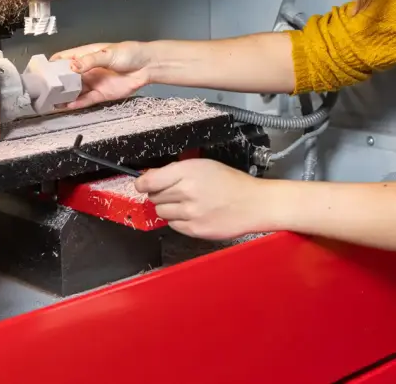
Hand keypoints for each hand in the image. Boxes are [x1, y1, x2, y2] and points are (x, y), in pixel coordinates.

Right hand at [49, 41, 153, 108]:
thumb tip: (72, 66)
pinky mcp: (101, 94)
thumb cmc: (129, 54)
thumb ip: (89, 61)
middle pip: (66, 77)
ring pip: (74, 91)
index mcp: (86, 55)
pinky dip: (77, 103)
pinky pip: (86, 100)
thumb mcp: (108, 54)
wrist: (147, 66)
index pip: (64, 58)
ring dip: (64, 96)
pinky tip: (67, 106)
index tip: (41, 71)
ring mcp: (93, 82)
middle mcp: (87, 70)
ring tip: (51, 102)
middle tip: (43, 91)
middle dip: (55, 84)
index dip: (52, 65)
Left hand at [134, 159, 274, 239]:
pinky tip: (194, 213)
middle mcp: (186, 192)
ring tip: (187, 203)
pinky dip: (179, 220)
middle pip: (153, 196)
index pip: (149, 181)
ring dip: (169, 207)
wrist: (253, 204)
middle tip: (177, 191)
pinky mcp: (193, 229)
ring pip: (161, 211)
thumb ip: (175, 171)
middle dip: (161, 193)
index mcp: (188, 172)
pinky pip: (173, 225)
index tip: (142, 184)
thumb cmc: (231, 182)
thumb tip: (150, 177)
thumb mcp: (204, 165)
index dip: (142, 183)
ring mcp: (189, 213)